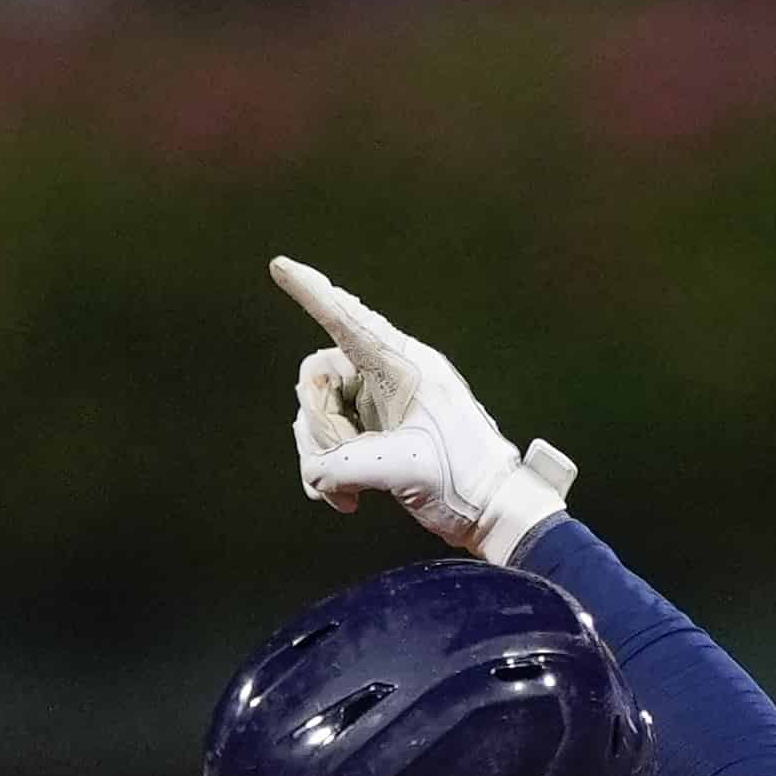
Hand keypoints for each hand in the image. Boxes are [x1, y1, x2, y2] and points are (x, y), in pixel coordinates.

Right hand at [273, 257, 579, 563]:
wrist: (494, 509)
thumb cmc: (462, 480)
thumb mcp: (399, 470)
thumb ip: (342, 467)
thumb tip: (314, 473)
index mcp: (403, 365)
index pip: (348, 319)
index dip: (311, 292)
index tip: (280, 266)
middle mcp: (389, 374)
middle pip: (319, 378)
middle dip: (319, 429)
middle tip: (341, 469)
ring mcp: (382, 403)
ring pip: (321, 411)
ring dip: (324, 456)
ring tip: (348, 495)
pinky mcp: (379, 430)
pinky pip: (332, 438)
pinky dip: (331, 469)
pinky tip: (347, 500)